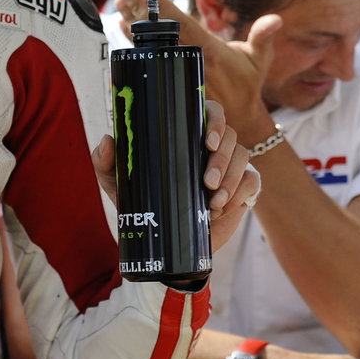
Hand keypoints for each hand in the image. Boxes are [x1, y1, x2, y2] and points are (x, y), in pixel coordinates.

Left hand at [92, 98, 257, 250]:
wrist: (166, 246)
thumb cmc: (143, 205)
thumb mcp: (119, 185)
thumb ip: (106, 163)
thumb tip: (108, 140)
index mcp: (187, 137)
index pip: (211, 112)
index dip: (216, 120)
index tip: (207, 141)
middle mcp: (212, 148)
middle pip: (231, 135)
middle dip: (222, 159)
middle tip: (206, 182)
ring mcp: (230, 168)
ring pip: (244, 157)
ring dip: (231, 179)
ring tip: (213, 202)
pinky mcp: (242, 189)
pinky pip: (252, 182)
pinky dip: (240, 193)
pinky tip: (223, 208)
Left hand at [113, 0, 281, 136]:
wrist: (237, 121)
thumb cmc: (245, 84)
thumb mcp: (259, 59)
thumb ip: (263, 36)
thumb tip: (275, 19)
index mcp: (208, 51)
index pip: (182, 25)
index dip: (163, 8)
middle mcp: (188, 61)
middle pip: (159, 31)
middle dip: (141, 9)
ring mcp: (174, 71)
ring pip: (148, 43)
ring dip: (132, 21)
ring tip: (120, 1)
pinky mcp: (167, 80)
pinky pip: (146, 59)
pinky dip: (133, 42)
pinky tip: (122, 25)